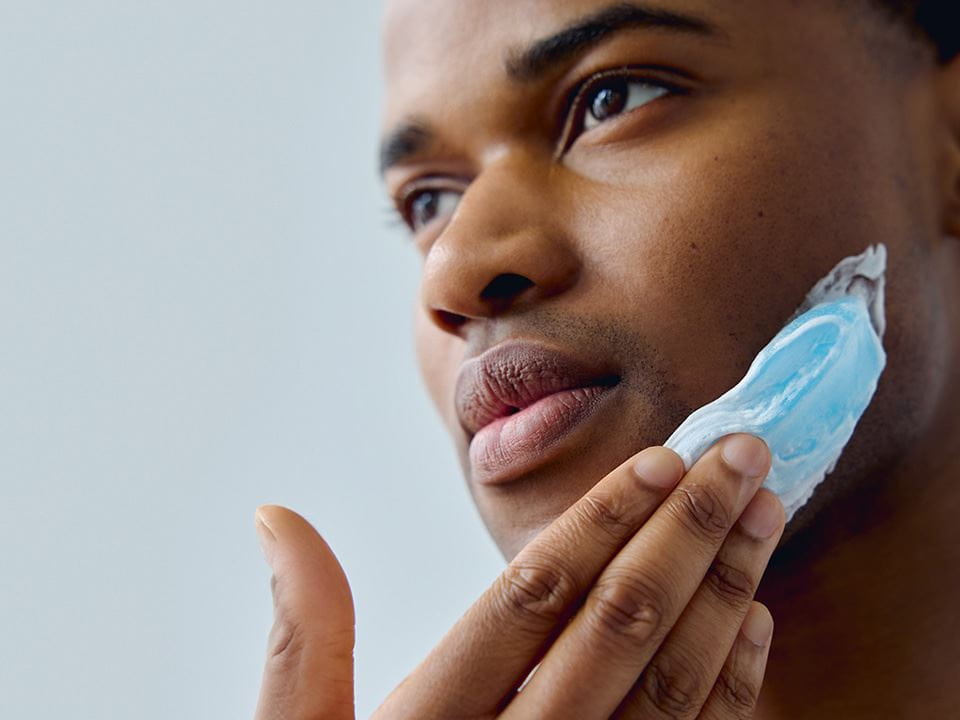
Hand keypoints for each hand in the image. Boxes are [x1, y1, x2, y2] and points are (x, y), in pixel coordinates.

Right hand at [253, 433, 783, 718]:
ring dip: (724, 590)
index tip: (662, 458)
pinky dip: (732, 681)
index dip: (604, 522)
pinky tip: (754, 616)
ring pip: (672, 683)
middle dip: (688, 532)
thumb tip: (277, 516)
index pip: (535, 597)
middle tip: (743, 454)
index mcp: (438, 717)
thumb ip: (302, 634)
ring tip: (763, 512)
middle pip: (619, 626)